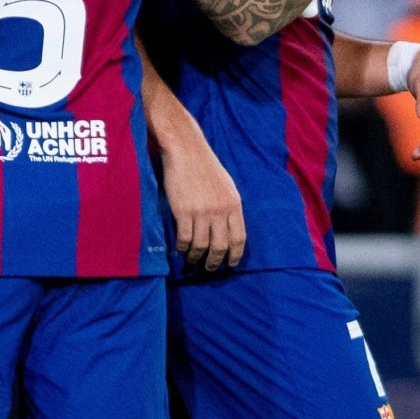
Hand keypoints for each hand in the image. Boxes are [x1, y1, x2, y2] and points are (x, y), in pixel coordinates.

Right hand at [161, 139, 246, 271]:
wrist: (186, 151)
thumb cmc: (205, 166)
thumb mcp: (226, 185)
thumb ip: (229, 206)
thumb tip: (229, 227)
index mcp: (234, 205)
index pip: (239, 238)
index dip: (235, 255)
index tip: (230, 264)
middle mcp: (220, 211)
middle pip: (220, 246)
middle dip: (214, 262)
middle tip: (209, 268)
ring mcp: (202, 212)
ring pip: (201, 246)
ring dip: (195, 257)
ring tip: (191, 261)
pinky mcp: (183, 211)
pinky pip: (184, 238)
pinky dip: (182, 248)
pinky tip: (180, 249)